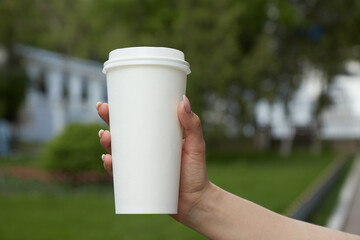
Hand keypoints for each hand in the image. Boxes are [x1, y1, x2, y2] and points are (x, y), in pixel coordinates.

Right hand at [96, 95, 210, 222]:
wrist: (196, 201)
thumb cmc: (197, 171)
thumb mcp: (196, 144)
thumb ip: (192, 124)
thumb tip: (183, 99)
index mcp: (155, 138)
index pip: (134, 122)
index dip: (119, 111)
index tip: (110, 101)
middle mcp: (144, 151)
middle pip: (121, 134)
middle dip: (108, 122)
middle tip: (103, 112)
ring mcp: (139, 167)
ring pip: (117, 153)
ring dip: (107, 143)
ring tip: (106, 136)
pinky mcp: (137, 182)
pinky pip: (120, 174)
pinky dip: (111, 166)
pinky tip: (108, 159)